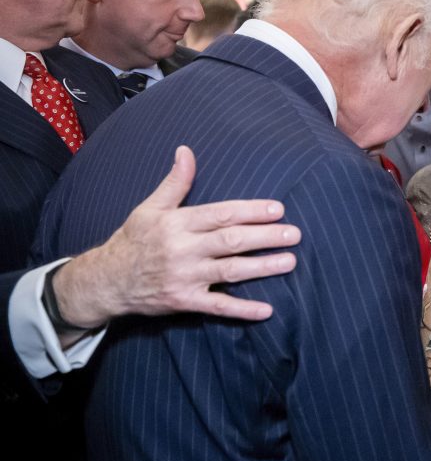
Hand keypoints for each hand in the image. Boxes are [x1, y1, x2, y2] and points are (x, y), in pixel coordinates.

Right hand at [52, 146, 300, 333]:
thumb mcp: (150, 208)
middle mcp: (182, 250)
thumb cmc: (134, 240)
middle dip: (265, 237)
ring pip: (230, 272)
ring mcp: (184, 277)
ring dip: (262, 268)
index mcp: (177, 223)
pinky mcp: (184, 301)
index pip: (221, 215)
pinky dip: (242, 310)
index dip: (250, 211)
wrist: (106, 281)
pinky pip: (217, 307)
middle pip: (231, 242)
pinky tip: (266, 309)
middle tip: (294, 234)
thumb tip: (186, 151)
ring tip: (290, 261)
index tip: (277, 209)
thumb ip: (175, 183)